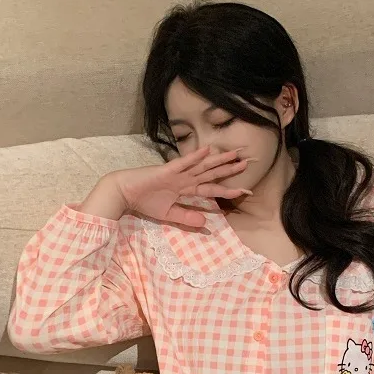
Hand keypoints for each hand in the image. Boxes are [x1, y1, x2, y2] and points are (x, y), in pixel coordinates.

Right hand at [113, 146, 252, 226]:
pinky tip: (207, 151)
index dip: (229, 190)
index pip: (212, 189)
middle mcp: (185, 179)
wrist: (124, 193)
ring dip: (218, 160)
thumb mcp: (169, 215)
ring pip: (202, 166)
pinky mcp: (166, 171)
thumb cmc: (144, 202)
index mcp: (186, 189)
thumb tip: (206, 222)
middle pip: (212, 173)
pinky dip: (194, 157)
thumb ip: (187, 217)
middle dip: (230, 169)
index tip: (246, 190)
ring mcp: (177, 173)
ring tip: (235, 154)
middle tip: (249, 162)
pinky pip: (183, 163)